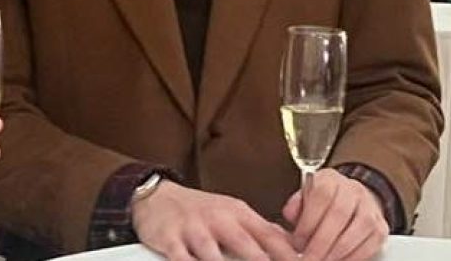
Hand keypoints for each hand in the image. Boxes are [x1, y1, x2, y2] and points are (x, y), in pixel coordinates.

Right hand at [132, 180, 298, 260]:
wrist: (157, 196)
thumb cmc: (200, 210)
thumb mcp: (233, 213)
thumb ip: (261, 231)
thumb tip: (293, 247)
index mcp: (239, 214)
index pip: (271, 236)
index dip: (288, 255)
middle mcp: (219, 220)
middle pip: (247, 248)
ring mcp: (195, 230)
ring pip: (214, 257)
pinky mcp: (171, 240)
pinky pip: (183, 260)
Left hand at [281, 169, 388, 260]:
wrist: (351, 202)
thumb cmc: (322, 204)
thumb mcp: (305, 199)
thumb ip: (296, 206)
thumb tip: (290, 215)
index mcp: (329, 179)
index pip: (321, 195)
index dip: (309, 221)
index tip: (298, 241)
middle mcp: (352, 189)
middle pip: (339, 213)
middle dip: (322, 241)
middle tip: (309, 257)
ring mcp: (370, 207)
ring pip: (359, 227)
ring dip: (339, 250)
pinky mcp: (381, 227)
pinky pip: (372, 243)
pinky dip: (355, 256)